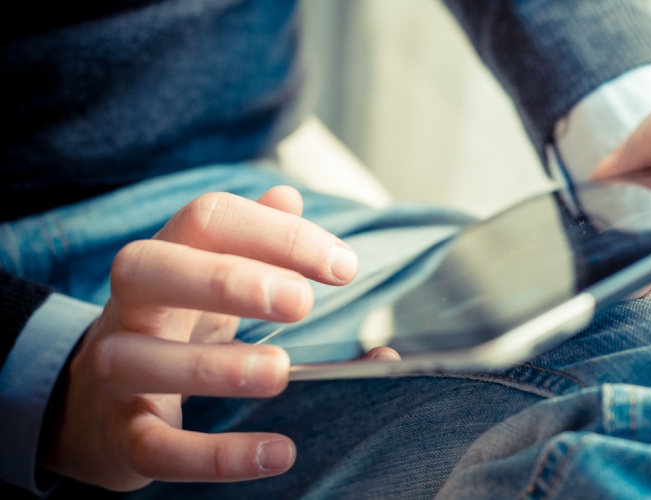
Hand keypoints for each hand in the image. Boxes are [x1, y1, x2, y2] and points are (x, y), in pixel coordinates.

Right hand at [39, 186, 379, 490]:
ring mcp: (118, 372)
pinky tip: (277, 453)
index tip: (343, 267)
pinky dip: (215, 456)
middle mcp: (132, 307)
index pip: (208, 220)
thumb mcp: (208, 279)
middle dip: (227, 280)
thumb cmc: (172, 328)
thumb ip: (252, 238)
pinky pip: (158, 448)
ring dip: (216, 367)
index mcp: (166, 258)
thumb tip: (288, 195)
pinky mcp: (124, 438)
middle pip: (152, 269)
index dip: (277, 233)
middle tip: (300, 302)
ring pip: (141, 360)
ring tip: (280, 372)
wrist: (91, 409)